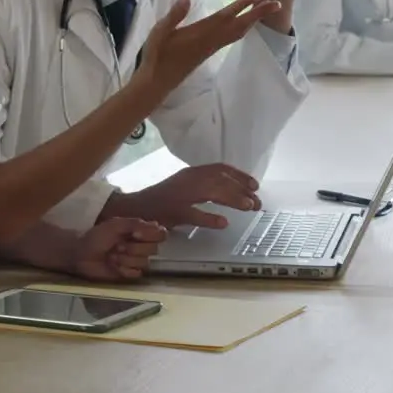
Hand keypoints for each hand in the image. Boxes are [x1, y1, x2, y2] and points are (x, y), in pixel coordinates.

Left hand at [72, 218, 167, 280]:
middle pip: (154, 249)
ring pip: (145, 262)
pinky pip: (137, 273)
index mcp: (140, 231)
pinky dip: (124, 270)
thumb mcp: (115, 225)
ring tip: (112, 256)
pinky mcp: (129, 273)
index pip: (161, 234)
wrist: (81, 254)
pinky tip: (113, 266)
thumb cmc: (97, 236)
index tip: (136, 234)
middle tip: (117, 246)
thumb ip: (135, 223)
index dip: (152, 235)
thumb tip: (156, 226)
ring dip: (126, 259)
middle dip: (134, 248)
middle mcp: (142, 245)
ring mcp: (136, 260)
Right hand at [108, 164, 261, 228]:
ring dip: (232, 199)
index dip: (239, 176)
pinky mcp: (172, 212)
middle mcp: (187, 180)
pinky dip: (209, 218)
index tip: (255, 185)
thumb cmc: (163, 200)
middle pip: (220, 180)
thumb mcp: (186, 187)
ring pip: (211, 192)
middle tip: (258, 203)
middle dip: (242, 190)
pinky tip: (223, 223)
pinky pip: (194, 214)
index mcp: (191, 173)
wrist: (134, 208)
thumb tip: (233, 191)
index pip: (220, 169)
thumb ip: (206, 187)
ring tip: (248, 207)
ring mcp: (180, 195)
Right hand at [133, 0, 281, 95]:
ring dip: (252, 20)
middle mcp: (210, 41)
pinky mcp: (208, 51)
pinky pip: (231, 38)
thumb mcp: (160, 32)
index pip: (226, 16)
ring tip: (264, 10)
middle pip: (240, 25)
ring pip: (237, 33)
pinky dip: (242, 28)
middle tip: (277, 3)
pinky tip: (244, 24)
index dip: (242, 6)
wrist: (157, 82)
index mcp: (200, 33)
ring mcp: (211, 47)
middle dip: (258, 14)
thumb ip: (175, 15)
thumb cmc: (156, 56)